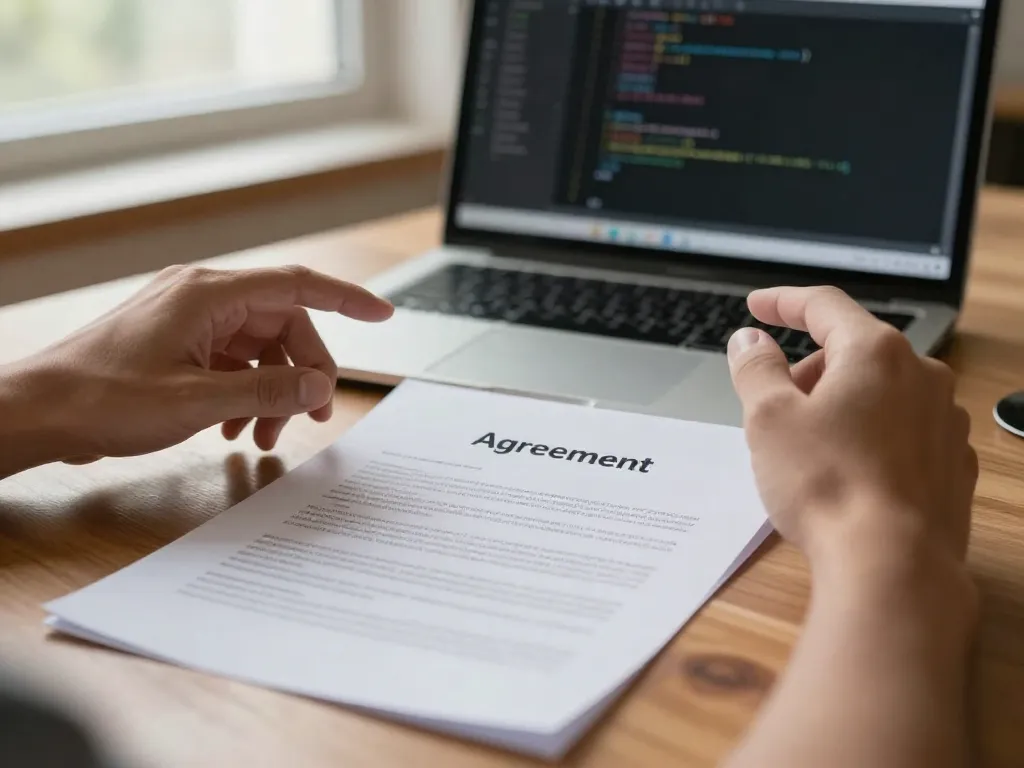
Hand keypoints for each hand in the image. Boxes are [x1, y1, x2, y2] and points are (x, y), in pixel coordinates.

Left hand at [10, 265, 392, 461]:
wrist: (38, 411)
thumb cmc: (102, 398)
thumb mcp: (198, 401)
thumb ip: (267, 393)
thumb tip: (319, 388)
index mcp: (209, 295)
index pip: (297, 286)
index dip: (347, 300)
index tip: (384, 315)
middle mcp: (202, 298)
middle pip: (282, 325)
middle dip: (304, 372)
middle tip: (313, 417)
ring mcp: (188, 320)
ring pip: (259, 348)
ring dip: (273, 390)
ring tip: (266, 436)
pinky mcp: (177, 344)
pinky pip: (232, 362)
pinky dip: (245, 393)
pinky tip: (236, 428)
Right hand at [726, 287, 976, 576]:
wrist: (892, 564)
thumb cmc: (827, 486)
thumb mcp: (768, 418)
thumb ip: (756, 369)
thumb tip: (750, 341)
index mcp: (875, 352)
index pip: (824, 306)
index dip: (784, 302)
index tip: (760, 307)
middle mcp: (922, 377)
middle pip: (855, 352)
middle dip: (809, 369)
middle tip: (774, 405)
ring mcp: (945, 421)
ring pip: (882, 394)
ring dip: (842, 405)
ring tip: (810, 448)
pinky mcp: (953, 465)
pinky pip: (904, 434)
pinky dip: (872, 439)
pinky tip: (848, 473)